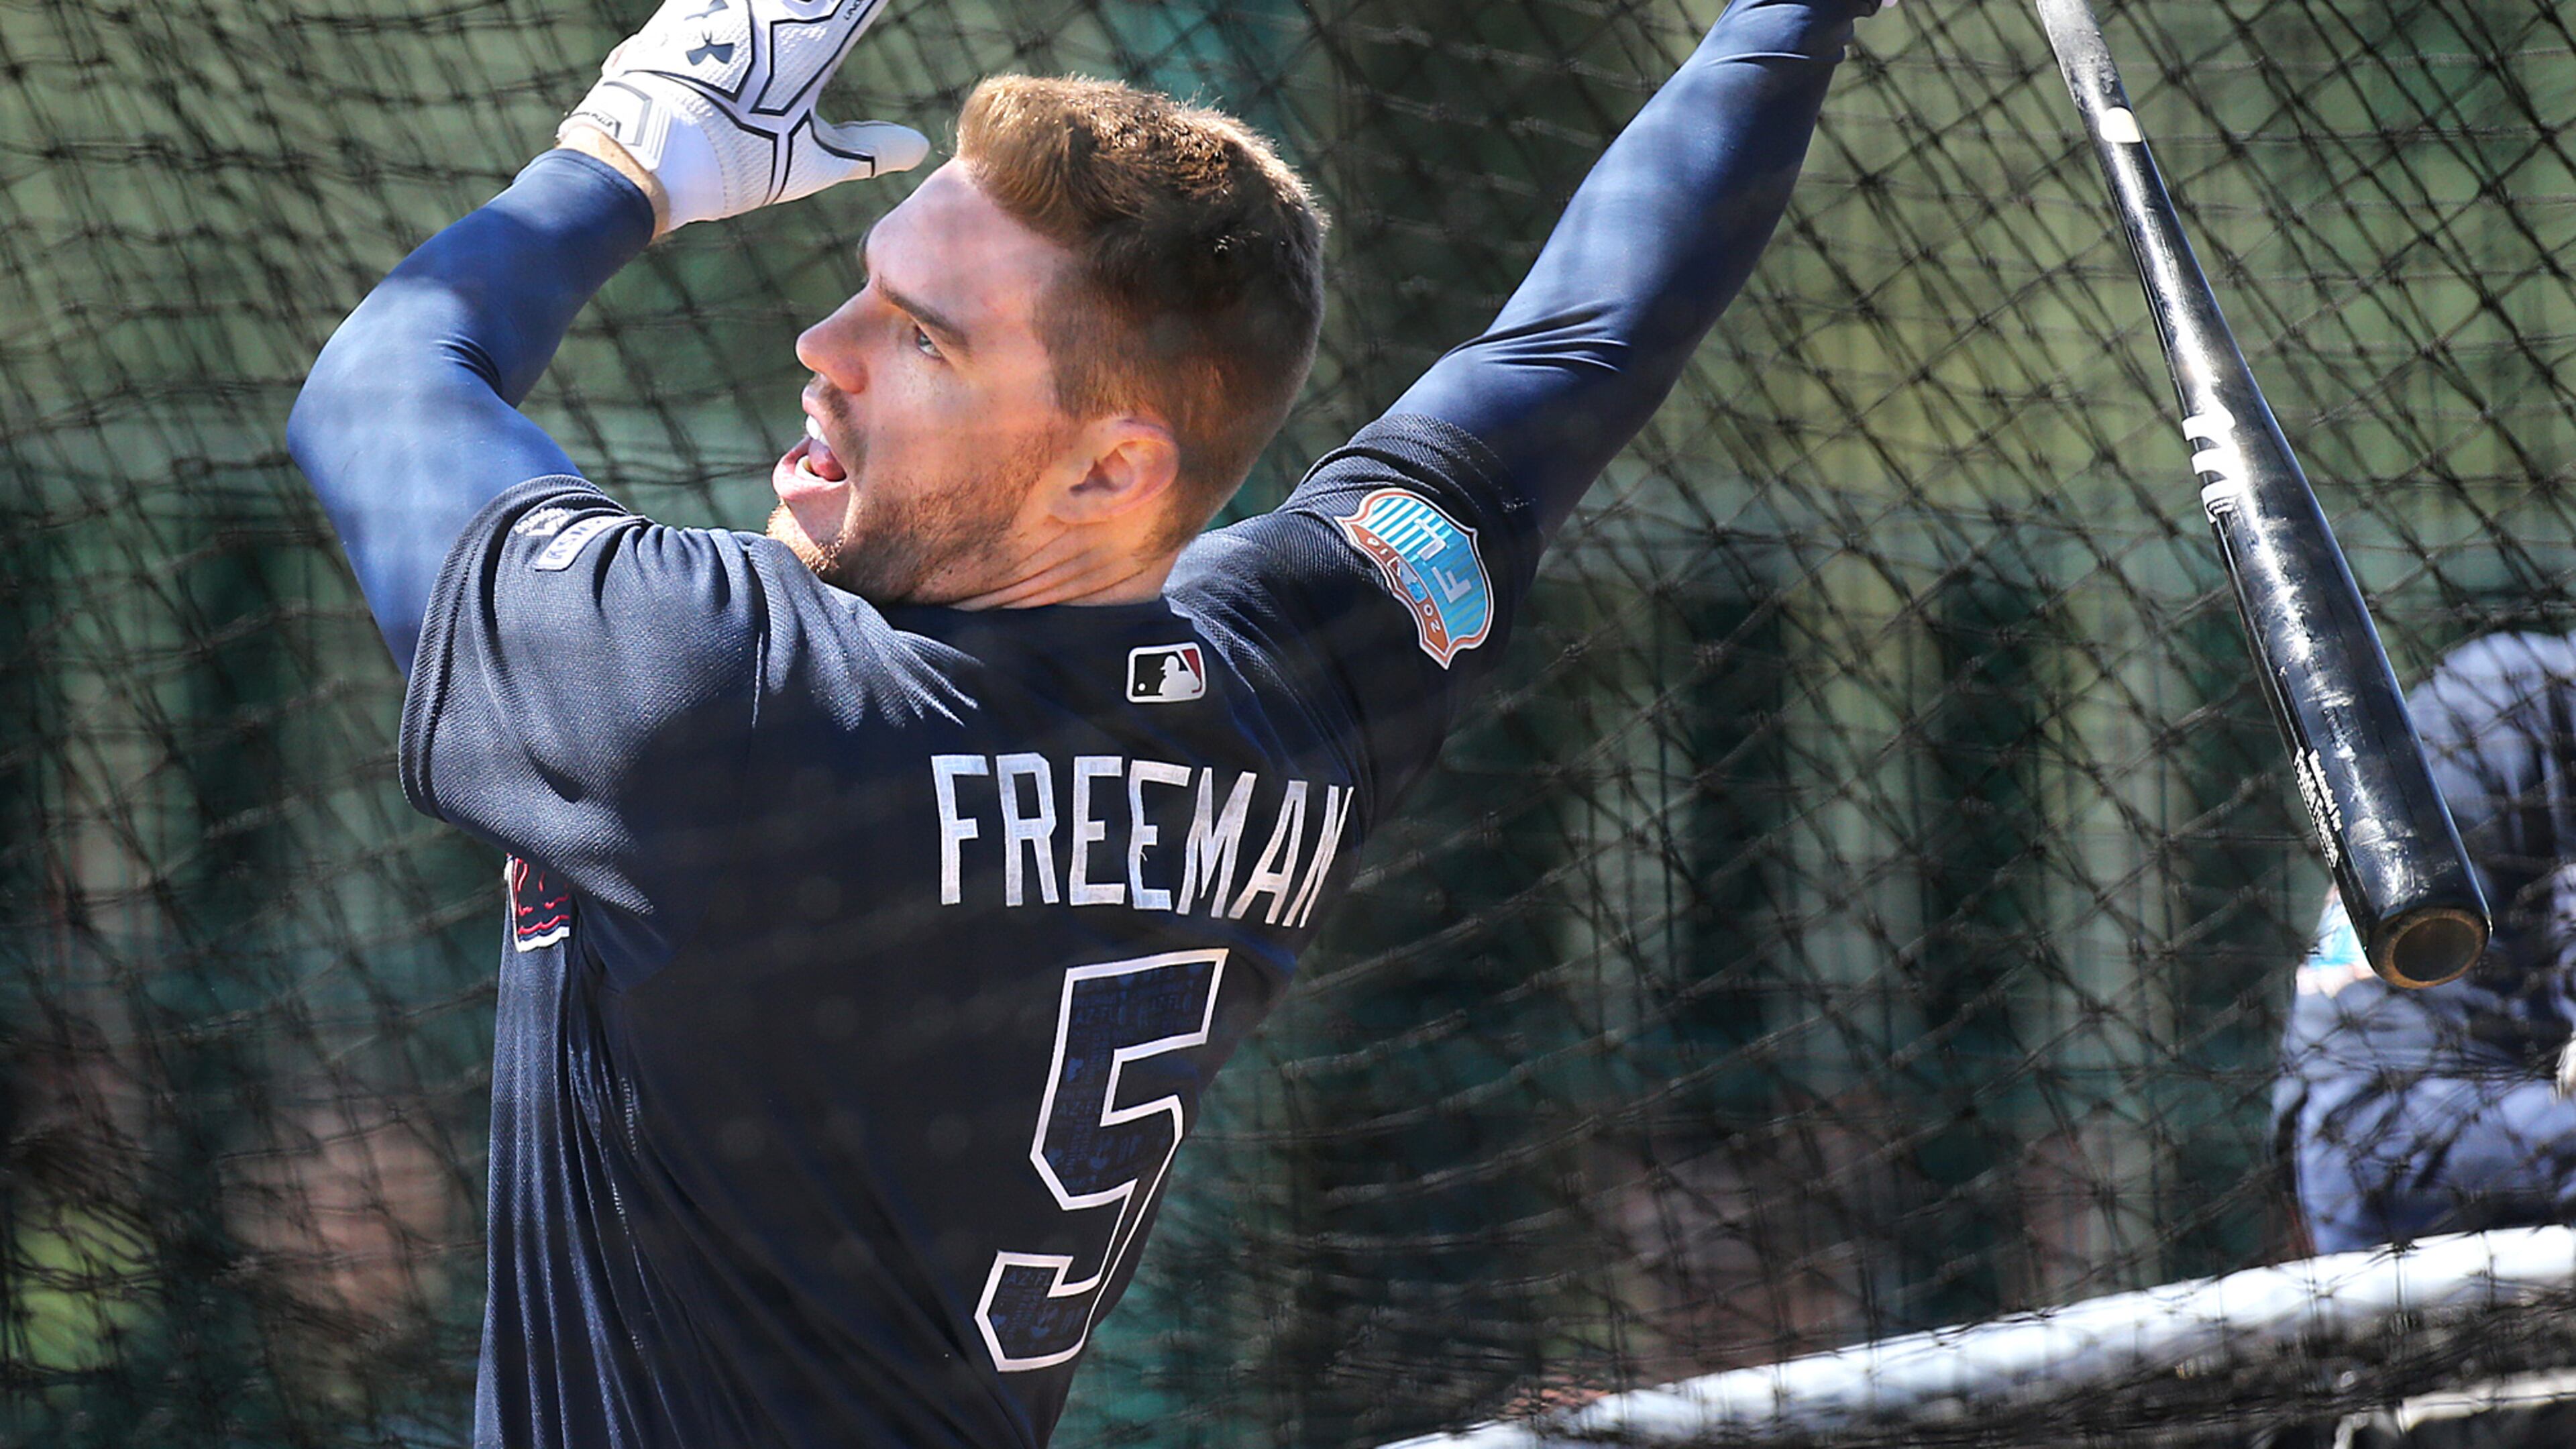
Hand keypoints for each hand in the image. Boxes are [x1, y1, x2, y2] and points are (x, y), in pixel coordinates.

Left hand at [560, 0, 928, 233]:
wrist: (643, 152)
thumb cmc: (736, 163)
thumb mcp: (810, 163)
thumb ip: (867, 150)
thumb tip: (917, 147)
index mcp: (809, 43)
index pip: (859, 0)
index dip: (868, 2)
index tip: (876, 5)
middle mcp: (767, 10)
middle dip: (823, 4)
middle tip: (830, 13)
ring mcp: (722, 3)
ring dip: (782, 6)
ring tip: (792, 10)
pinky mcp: (683, 8)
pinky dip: (734, 8)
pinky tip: (738, 16)